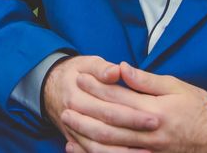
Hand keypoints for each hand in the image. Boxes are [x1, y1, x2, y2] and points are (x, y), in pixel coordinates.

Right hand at [43, 55, 157, 147]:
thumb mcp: (87, 63)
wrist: (50, 86)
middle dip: (132, 134)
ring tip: (148, 152)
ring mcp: (72, 131)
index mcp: (77, 94)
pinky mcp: (74, 140)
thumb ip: (102, 68)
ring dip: (122, 152)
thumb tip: (117, 70)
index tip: (155, 116)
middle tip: (156, 133)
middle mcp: (73, 115)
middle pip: (104, 131)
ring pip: (97, 148)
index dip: (132, 114)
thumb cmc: (75, 72)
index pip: (108, 108)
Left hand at [62, 62, 206, 152]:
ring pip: (110, 145)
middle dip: (85, 111)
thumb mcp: (176, 87)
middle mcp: (149, 132)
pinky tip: (83, 148)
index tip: (80, 78)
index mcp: (155, 109)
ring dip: (86, 134)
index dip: (96, 87)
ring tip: (69, 123)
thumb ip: (146, 81)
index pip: (118, 97)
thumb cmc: (198, 108)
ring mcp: (149, 150)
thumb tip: (122, 68)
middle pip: (109, 122)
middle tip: (67, 102)